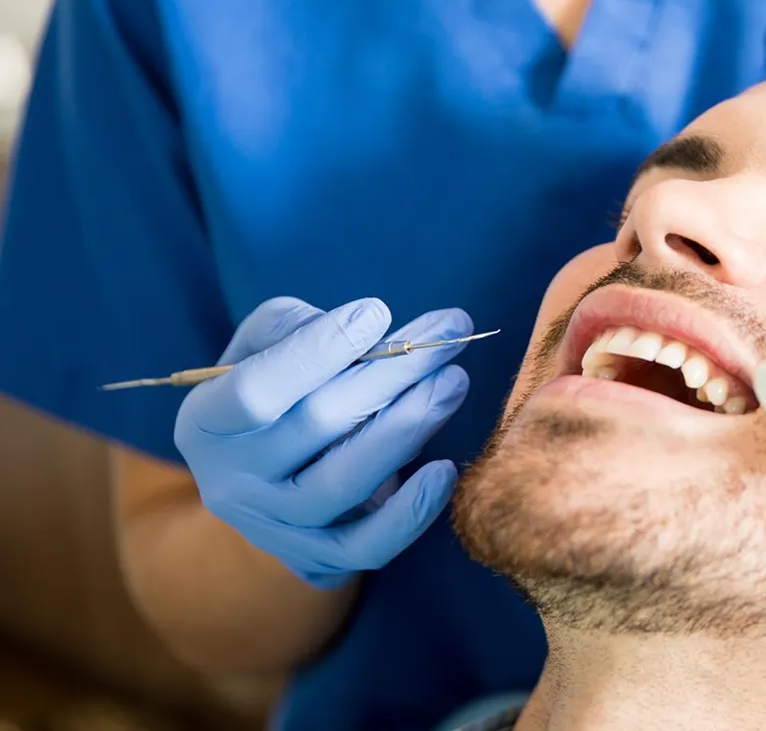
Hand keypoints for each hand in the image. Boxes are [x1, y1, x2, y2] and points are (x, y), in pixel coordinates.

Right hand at [175, 297, 470, 588]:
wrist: (261, 486)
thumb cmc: (270, 396)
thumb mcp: (257, 351)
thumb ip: (289, 327)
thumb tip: (350, 325)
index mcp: (206, 421)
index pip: (256, 389)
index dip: (319, 350)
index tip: (377, 312)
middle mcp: (231, 480)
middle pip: (318, 424)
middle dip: (393, 373)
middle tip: (450, 334)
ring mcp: (273, 526)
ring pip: (345, 482)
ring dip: (410, 426)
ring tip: (454, 382)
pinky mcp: (315, 558)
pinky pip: (366, 546)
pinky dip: (410, 513)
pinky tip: (445, 471)